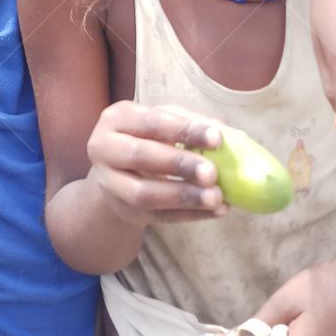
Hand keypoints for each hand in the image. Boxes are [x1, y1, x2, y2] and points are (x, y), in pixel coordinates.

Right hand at [87, 101, 228, 224]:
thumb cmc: (147, 138)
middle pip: (140, 156)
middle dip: (180, 164)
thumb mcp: (164, 123)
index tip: (217, 138)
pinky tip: (214, 211)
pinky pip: (156, 216)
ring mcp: (109, 183)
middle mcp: (104, 148)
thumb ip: (192, 124)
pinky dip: (188, 215)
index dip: (184, 130)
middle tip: (212, 173)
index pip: (151, 122)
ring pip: (144, 194)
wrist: (117, 171)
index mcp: (117, 118)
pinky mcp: (123, 210)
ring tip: (216, 198)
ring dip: (183, 196)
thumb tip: (231, 136)